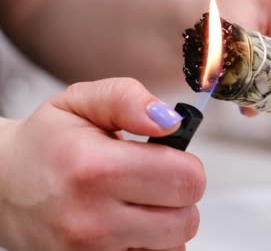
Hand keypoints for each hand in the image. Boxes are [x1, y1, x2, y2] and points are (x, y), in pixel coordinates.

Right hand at [0, 78, 204, 250]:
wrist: (0, 187)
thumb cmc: (46, 142)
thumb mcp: (80, 102)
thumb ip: (127, 99)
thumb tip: (170, 120)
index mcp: (95, 169)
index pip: (187, 179)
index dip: (186, 164)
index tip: (168, 157)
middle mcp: (92, 220)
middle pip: (187, 218)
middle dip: (179, 195)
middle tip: (152, 181)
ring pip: (173, 245)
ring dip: (166, 223)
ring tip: (136, 202)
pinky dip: (148, 245)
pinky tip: (127, 225)